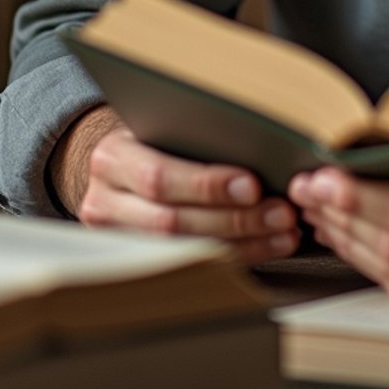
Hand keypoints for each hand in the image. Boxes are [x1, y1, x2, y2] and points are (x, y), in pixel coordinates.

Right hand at [50, 106, 300, 263]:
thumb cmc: (155, 136)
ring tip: (284, 231)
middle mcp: (104, 201)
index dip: (207, 186)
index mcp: (112, 158)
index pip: (158, 178)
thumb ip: (195, 133)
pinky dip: (238, 255)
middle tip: (281, 213)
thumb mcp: (162, 124)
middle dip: (235, 220)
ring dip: (244, 242)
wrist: (122, 164)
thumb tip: (262, 143)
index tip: (253, 185)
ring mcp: (117, 239)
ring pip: (184, 249)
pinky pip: (192, 264)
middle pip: (172, 221)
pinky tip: (270, 244)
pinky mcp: (137, 260)